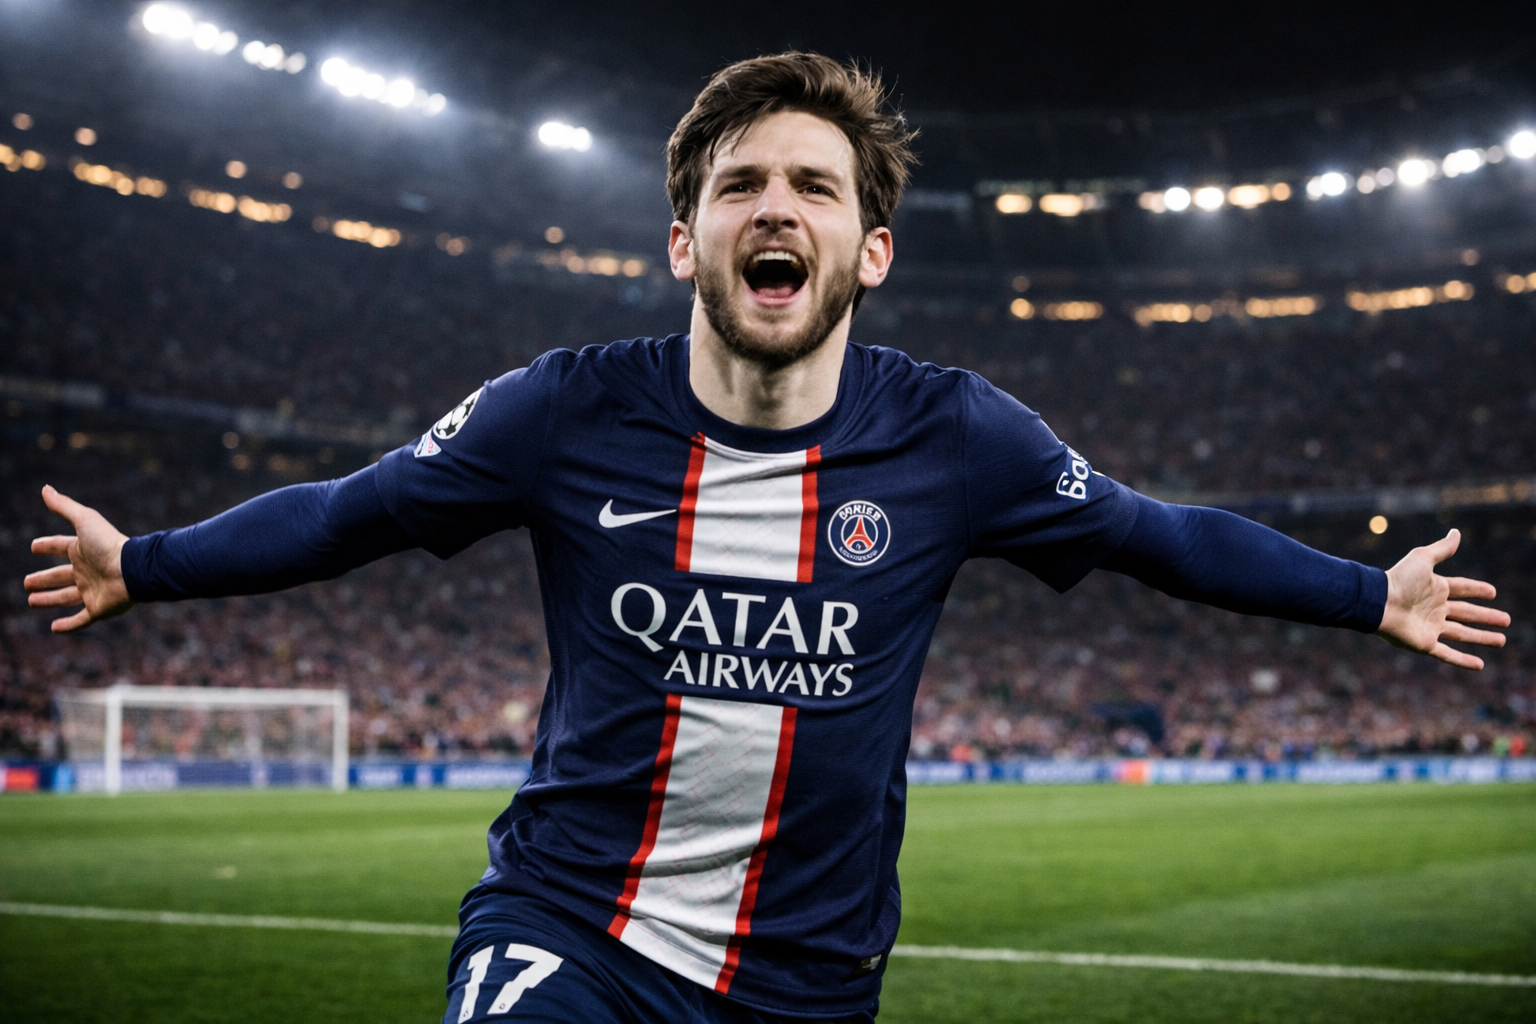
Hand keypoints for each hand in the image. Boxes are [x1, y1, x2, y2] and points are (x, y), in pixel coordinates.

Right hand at [24, 486, 133, 632]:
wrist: (133, 570)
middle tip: (26, 582)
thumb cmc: (109, 544)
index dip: (47, 546)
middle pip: (61, 575)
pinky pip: (81, 620)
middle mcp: (87, 571)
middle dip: (44, 578)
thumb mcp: (84, 521)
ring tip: (31, 600)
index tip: (34, 547)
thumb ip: (64, 506)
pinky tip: (53, 628)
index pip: (61, 547)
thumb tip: (45, 489)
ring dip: (49, 600)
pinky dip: (68, 625)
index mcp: (83, 551)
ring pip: (66, 597)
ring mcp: (93, 591)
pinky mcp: (99, 609)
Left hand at [1376, 529, 1508, 669]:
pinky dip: (1463, 660)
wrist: (1378, 602)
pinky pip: (1448, 654)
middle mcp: (1435, 609)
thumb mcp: (1423, 558)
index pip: (1462, 589)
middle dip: (1486, 617)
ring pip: (1462, 634)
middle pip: (1467, 613)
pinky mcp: (1425, 644)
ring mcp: (1431, 627)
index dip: (1477, 590)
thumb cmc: (1399, 580)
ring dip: (1482, 638)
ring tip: (1501, 640)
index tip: (1493, 592)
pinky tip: (1480, 665)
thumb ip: (1442, 549)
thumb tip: (1456, 532)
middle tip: (1506, 620)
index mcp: (1435, 588)